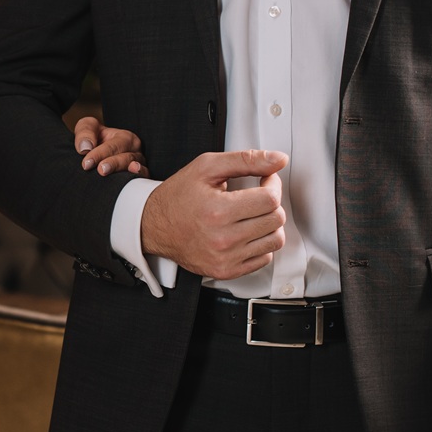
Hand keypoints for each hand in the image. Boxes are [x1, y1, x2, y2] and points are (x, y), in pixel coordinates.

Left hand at [73, 117, 147, 175]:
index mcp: (124, 137)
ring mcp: (139, 165)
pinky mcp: (139, 178)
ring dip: (124, 173)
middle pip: (127, 157)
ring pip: (136, 169)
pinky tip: (132, 180)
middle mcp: (135, 151)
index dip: (100, 154)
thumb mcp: (87, 128)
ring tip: (114, 175)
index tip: (86, 163)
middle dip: (114, 163)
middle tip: (101, 170)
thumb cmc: (94, 138)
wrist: (96, 152)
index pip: (113, 146)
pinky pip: (143, 179)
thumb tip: (86, 147)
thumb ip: (85, 133)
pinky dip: (138, 180)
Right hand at [138, 149, 287, 279]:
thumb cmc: (178, 196)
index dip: (273, 184)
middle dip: (271, 203)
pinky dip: (261, 243)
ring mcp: (225, 258)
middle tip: (257, 196)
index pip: (270, 199)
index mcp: (218, 211)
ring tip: (253, 214)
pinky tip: (247, 231)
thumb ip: (246, 160)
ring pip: (274, 240)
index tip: (266, 181)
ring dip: (269, 224)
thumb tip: (278, 160)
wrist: (153, 226)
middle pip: (275, 219)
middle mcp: (222, 238)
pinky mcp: (226, 271)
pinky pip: (264, 258)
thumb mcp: (207, 167)